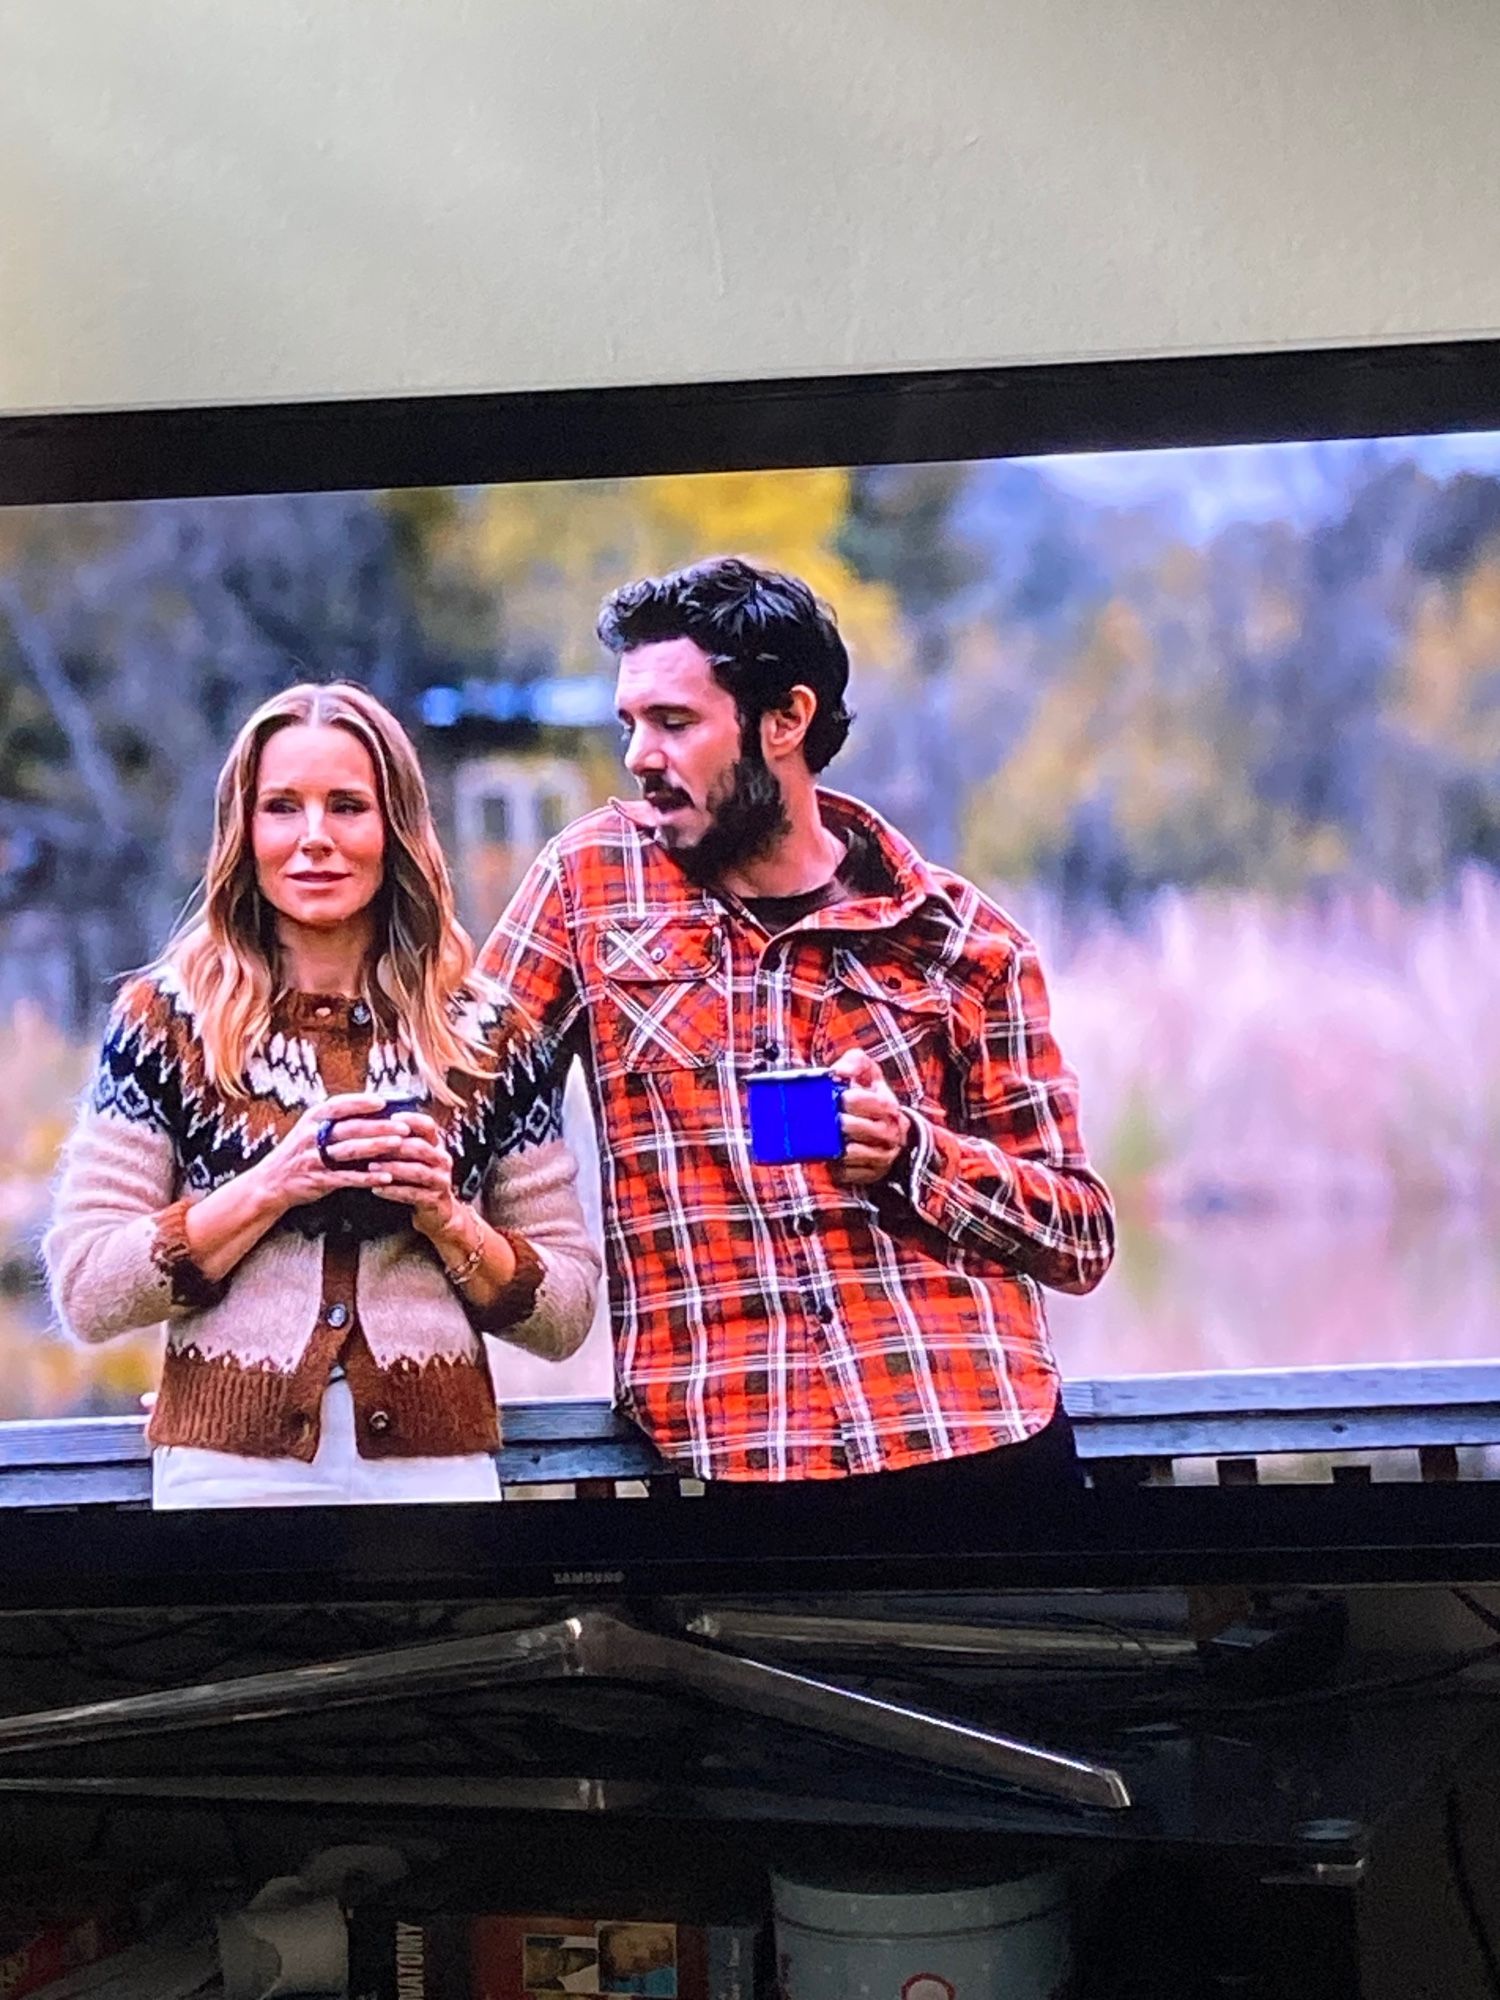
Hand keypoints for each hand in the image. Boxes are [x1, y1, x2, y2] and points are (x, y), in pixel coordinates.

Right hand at [254, 1093, 398, 1216]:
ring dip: (376, 1147)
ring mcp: (314, 1158)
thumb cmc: (301, 1152)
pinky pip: (346, 1178)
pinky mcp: (318, 1179)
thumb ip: (337, 1120)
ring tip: (399, 1145)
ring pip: (349, 1151)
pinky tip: (386, 1178)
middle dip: (379, 1126)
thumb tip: (376, 1108)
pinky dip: (367, 1177)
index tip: (383, 1101)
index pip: (338, 1105)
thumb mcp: (312, 1129)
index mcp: (312, 1119)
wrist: (271, 1182)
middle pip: (350, 1128)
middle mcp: (311, 1135)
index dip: (361, 1102)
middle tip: (405, 1126)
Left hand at [359, 1110, 460, 1239]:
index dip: (412, 1120)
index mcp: (437, 1145)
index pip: (428, 1126)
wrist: (438, 1213)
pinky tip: (377, 1189)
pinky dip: (393, 1191)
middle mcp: (442, 1160)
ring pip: (417, 1171)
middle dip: (395, 1146)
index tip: (392, 1117)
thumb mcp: (414, 1159)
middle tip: (372, 1146)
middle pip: (421, 1147)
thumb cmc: (417, 1181)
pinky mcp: (435, 1200)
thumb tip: (372, 1125)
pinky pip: (413, 1194)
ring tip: (371, 1167)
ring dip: (393, 1168)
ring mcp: (441, 1181)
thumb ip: (400, 1143)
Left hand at [829, 1049, 910, 1184]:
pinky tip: (831, 1155)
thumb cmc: (872, 1098)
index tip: (838, 1097)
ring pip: (852, 1153)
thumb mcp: (869, 1074)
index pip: (870, 1101)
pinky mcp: (872, 1174)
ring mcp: (882, 1155)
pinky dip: (836, 1166)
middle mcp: (889, 1132)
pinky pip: (848, 1173)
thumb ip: (855, 1063)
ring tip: (824, 1137)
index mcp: (888, 1105)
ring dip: (835, 1145)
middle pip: (857, 1128)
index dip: (850, 1099)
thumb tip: (838, 1071)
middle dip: (838, 1123)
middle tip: (826, 1118)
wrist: (894, 1131)